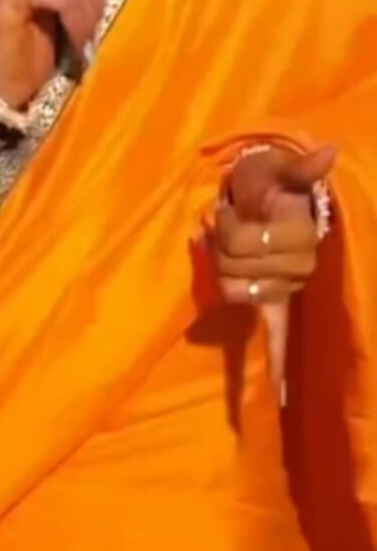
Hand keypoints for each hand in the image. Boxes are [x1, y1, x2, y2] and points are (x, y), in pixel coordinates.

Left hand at [0, 0, 103, 110]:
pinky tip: (76, 41)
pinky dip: (87, 26)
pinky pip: (96, 7)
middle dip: (72, 6)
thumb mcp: (4, 12)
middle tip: (58, 31)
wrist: (4, 94)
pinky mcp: (74, 19)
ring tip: (69, 38)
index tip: (43, 8)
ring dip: (82, 17)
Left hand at [208, 141, 336, 406]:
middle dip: (221, 244)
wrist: (265, 201)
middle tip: (224, 221)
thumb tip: (328, 153)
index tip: (226, 209)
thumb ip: (292, 170)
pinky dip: (277, 367)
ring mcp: (287, 289)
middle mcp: (299, 269)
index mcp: (299, 238)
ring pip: (236, 290)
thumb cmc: (264, 182)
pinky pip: (279, 340)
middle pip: (234, 268)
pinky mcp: (274, 306)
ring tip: (227, 243)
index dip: (229, 227)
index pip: (243, 246)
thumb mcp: (270, 167)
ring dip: (222, 265)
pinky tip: (276, 397)